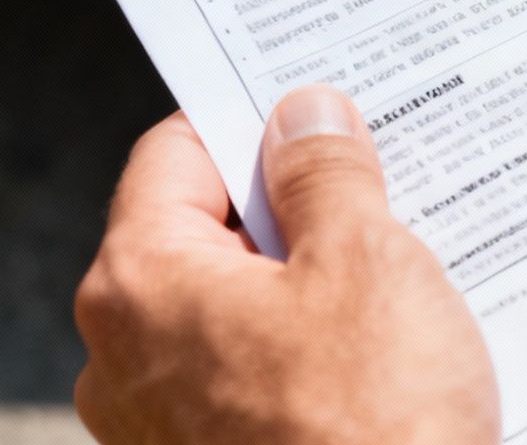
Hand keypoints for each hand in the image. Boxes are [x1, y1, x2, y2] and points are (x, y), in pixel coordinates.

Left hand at [74, 87, 498, 442]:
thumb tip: (302, 114)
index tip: (324, 112)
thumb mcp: (365, 260)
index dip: (254, 122)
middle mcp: (124, 355)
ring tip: (402, 271)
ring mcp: (160, 424)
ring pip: (236, 307)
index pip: (176, 153)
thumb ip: (325, 174)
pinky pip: (253, 375)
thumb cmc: (374, 419)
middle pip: (206, 231)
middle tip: (381, 185)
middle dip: (293, 205)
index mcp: (139, 282)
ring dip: (312, 280)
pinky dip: (310, 348)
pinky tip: (387, 346)